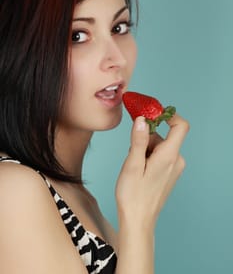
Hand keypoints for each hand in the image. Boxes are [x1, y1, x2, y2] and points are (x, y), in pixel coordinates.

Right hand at [115, 113, 188, 228]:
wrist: (138, 219)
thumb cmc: (133, 194)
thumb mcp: (132, 164)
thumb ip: (139, 140)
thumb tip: (142, 120)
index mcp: (169, 156)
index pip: (180, 126)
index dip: (168, 115)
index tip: (151, 114)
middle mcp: (176, 160)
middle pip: (164, 136)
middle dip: (146, 138)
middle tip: (132, 152)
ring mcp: (174, 168)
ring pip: (160, 146)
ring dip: (145, 149)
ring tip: (134, 166)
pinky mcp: (169, 173)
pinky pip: (160, 156)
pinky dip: (148, 157)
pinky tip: (139, 170)